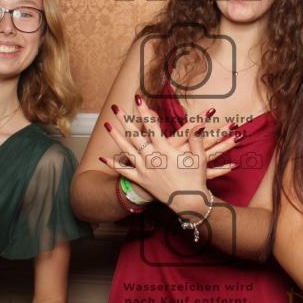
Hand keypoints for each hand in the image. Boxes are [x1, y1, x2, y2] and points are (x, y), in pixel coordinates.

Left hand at [99, 95, 238, 206]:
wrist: (188, 203)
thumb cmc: (195, 179)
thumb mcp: (200, 157)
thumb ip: (196, 139)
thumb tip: (200, 123)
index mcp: (165, 151)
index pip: (152, 127)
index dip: (145, 112)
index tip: (139, 100)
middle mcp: (151, 159)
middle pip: (134, 135)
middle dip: (124, 120)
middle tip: (116, 107)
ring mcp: (144, 170)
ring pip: (126, 150)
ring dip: (115, 137)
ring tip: (106, 125)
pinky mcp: (141, 180)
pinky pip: (124, 171)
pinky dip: (113, 164)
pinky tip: (102, 158)